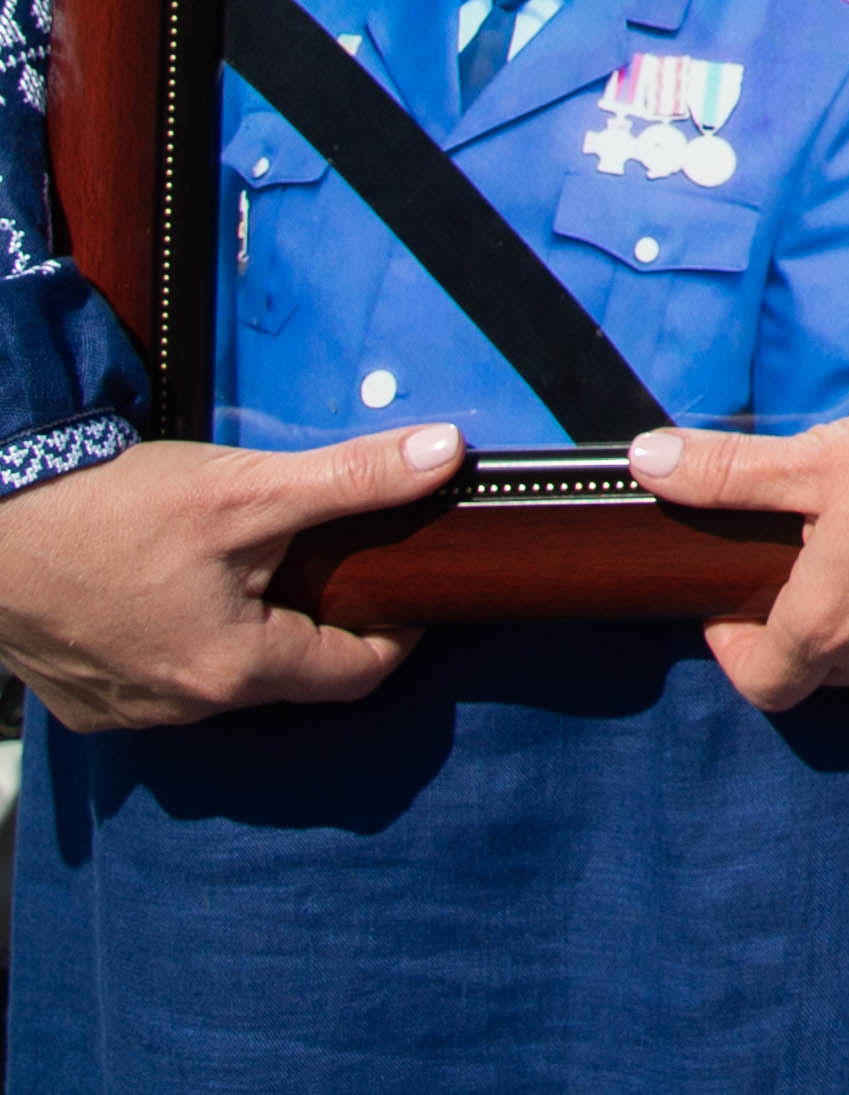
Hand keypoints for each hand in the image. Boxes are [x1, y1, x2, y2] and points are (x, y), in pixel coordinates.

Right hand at [0, 426, 454, 729]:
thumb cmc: (108, 508)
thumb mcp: (248, 488)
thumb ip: (355, 479)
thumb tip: (447, 453)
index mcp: (235, 670)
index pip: (358, 674)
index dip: (397, 631)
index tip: (405, 588)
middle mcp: (182, 710)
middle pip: (291, 677)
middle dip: (319, 623)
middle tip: (323, 561)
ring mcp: (127, 711)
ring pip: (225, 680)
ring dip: (249, 633)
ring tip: (244, 568)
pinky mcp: (84, 700)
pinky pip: (161, 682)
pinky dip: (184, 642)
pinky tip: (173, 590)